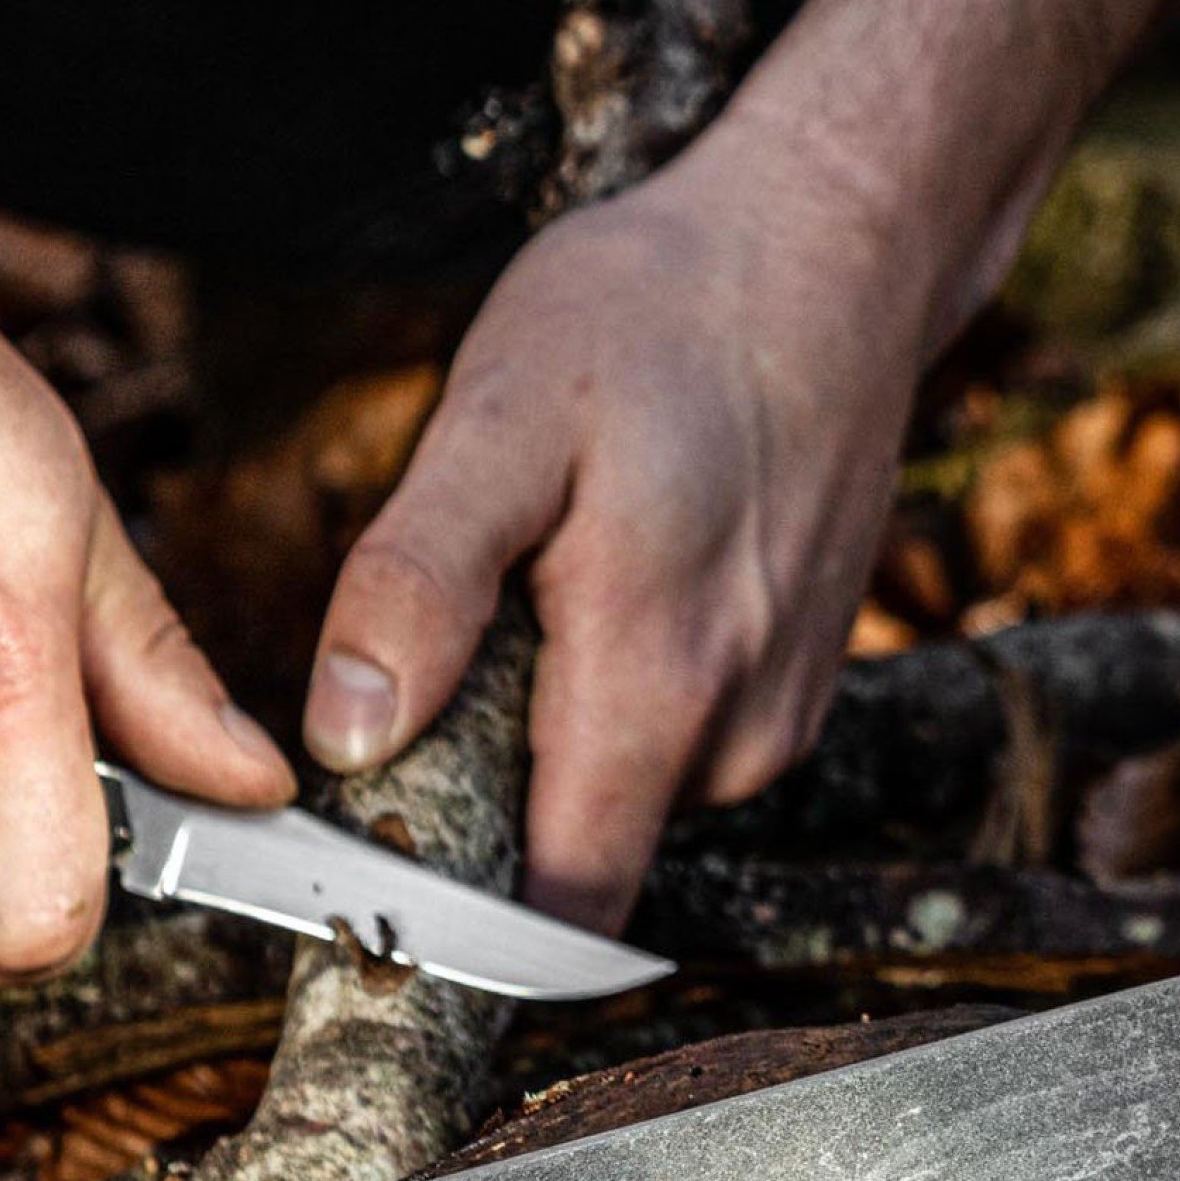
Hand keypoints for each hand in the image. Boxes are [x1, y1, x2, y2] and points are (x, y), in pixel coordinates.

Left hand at [302, 111, 926, 930]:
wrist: (831, 247)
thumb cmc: (656, 312)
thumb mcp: (499, 417)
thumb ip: (420, 585)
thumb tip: (348, 740)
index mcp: (654, 682)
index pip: (551, 914)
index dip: (452, 932)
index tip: (366, 884)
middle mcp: (736, 730)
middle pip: (574, 861)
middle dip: (483, 805)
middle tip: (429, 669)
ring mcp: (779, 711)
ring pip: (621, 798)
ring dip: (549, 736)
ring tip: (533, 591)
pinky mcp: (796, 682)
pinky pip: (674, 743)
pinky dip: (613, 695)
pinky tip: (601, 580)